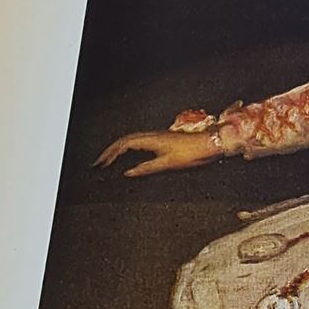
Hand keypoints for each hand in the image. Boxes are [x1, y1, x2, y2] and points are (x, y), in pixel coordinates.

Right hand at [94, 129, 224, 176]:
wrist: (210, 144)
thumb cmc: (193, 153)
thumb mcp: (168, 164)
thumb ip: (146, 169)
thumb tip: (128, 173)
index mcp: (151, 140)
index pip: (123, 145)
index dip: (110, 154)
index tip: (100, 164)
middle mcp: (152, 135)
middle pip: (124, 141)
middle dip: (109, 152)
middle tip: (98, 164)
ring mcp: (157, 136)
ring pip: (131, 140)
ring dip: (118, 149)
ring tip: (109, 160)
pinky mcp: (163, 139)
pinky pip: (139, 141)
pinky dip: (129, 148)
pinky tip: (128, 156)